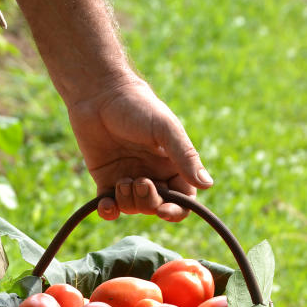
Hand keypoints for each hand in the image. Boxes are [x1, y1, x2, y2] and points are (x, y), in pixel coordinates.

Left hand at [67, 74, 212, 221]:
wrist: (99, 94)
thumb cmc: (137, 107)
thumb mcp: (165, 129)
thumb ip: (185, 156)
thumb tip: (207, 185)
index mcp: (172, 164)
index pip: (182, 198)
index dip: (175, 210)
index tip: (163, 211)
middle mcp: (153, 174)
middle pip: (157, 207)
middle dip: (148, 202)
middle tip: (139, 182)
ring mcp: (128, 178)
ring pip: (133, 208)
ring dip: (128, 202)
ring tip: (122, 181)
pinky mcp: (105, 179)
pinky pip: (109, 206)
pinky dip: (108, 211)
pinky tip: (106, 205)